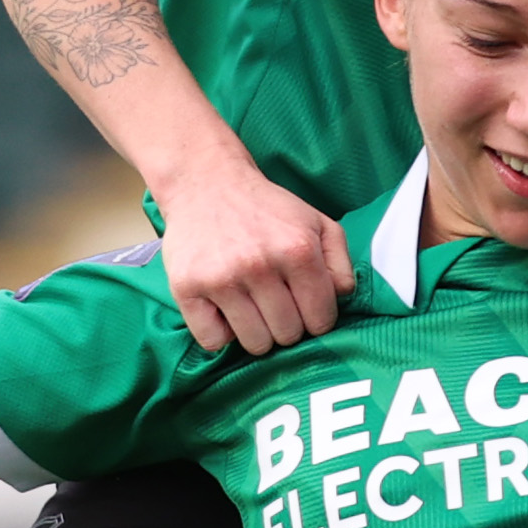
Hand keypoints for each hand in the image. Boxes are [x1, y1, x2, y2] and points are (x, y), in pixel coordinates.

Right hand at [151, 155, 350, 355]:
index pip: (321, 320)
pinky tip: (224, 309)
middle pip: (288, 335)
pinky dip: (221, 333)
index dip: (316, 318)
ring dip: (256, 332)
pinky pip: (213, 341)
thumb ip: (340, 262)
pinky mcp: (187, 287)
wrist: (206, 183)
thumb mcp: (317, 222)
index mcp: (298, 250)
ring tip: (251, 306)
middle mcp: (260, 265)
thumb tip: (340, 299)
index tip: (303, 306)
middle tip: (275, 302)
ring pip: (255, 344)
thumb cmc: (266, 209)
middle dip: (286, 324)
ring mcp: (221, 279)